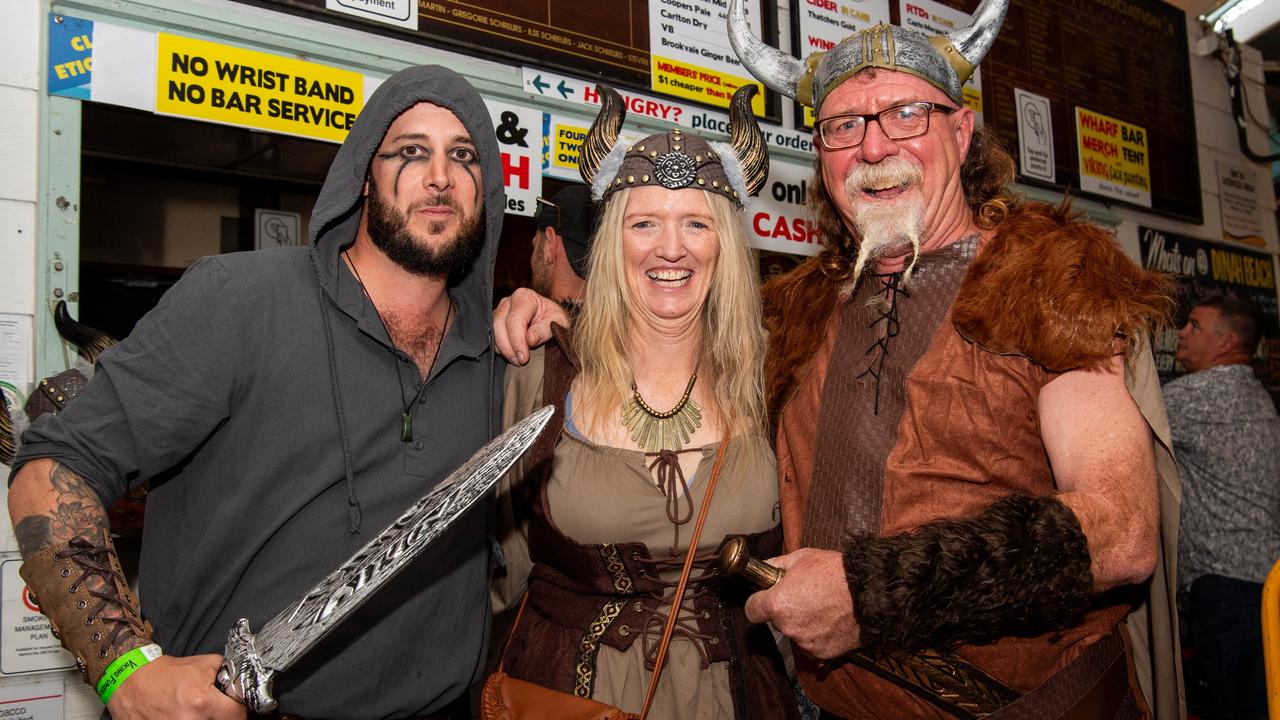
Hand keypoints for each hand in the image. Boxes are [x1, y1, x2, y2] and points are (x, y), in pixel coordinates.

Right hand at [107, 653, 246, 719]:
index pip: (238, 715)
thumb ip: (227, 672)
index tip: (235, 706)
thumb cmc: (166, 673)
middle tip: (217, 709)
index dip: (239, 709)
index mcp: (202, 702)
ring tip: (197, 712)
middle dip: (223, 717)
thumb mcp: (204, 663)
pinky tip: (185, 716)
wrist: (132, 680)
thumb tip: (240, 680)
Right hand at [493, 288, 568, 364]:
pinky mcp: (493, 323)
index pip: (515, 319)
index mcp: (524, 297)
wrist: (548, 319)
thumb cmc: (553, 319)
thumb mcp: (558, 322)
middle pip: (499, 325)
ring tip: (517, 361)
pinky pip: (491, 338)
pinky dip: (499, 349)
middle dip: (508, 347)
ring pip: (492, 332)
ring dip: (503, 350)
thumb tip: (530, 340)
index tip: (524, 358)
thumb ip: (545, 329)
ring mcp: (498, 312)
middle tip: (520, 362)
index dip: (517, 340)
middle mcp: (507, 302)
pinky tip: (512, 355)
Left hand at [744, 548, 858, 659]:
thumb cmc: (835, 571)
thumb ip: (776, 566)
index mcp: (777, 604)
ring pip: (796, 633)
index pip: (752, 610)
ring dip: (804, 624)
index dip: (758, 602)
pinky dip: (820, 636)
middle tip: (805, 597)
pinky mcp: (823, 653)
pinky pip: (814, 645)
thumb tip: (764, 569)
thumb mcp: (801, 558)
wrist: (870, 591)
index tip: (766, 598)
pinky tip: (833, 620)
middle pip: (777, 621)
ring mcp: (806, 643)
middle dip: (786, 611)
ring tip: (824, 608)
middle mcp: (788, 627)